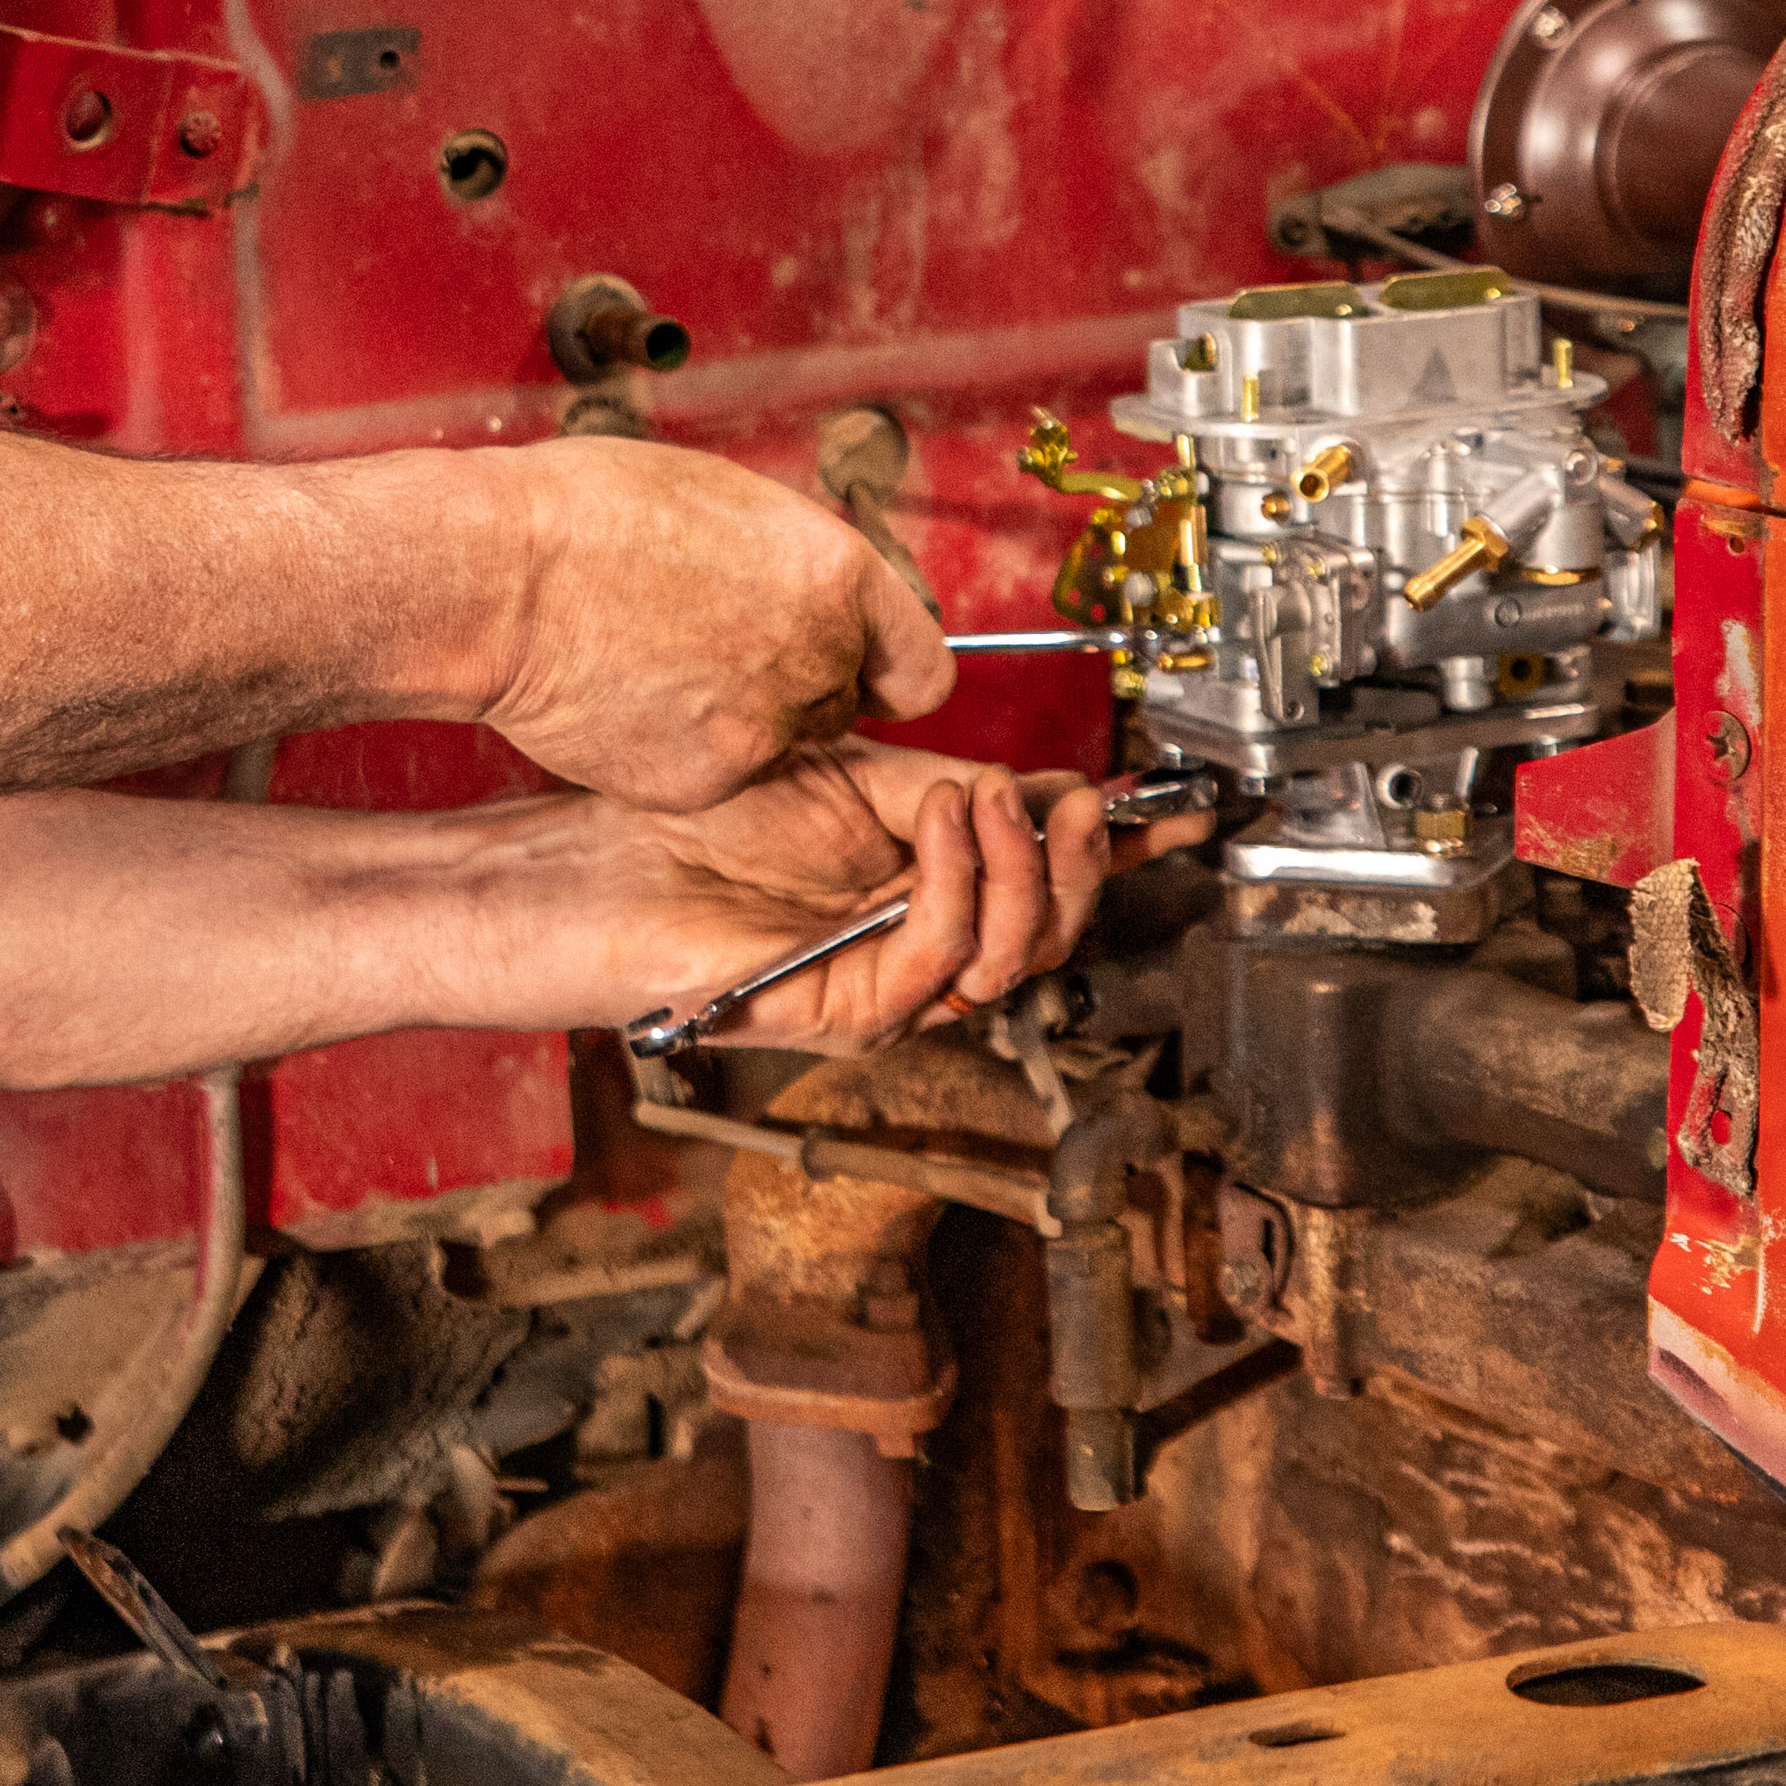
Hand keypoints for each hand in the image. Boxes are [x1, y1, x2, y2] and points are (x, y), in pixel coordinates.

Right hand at [468, 438, 950, 809]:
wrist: (499, 579)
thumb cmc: (591, 515)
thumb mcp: (728, 500)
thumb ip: (795, 560)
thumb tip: (815, 591)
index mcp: (836, 577)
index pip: (923, 664)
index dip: (887, 667)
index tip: (866, 669)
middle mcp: (816, 660)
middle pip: (843, 703)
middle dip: (798, 686)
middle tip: (721, 651)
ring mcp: (761, 731)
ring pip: (775, 744)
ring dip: (738, 719)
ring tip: (659, 667)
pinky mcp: (702, 783)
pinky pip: (713, 777)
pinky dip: (679, 752)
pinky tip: (628, 702)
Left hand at [552, 747, 1209, 1053]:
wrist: (605, 867)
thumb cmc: (703, 824)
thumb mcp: (854, 778)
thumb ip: (951, 785)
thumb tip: (1041, 777)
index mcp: (933, 891)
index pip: (1052, 884)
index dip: (1125, 851)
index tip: (1180, 809)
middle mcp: (920, 950)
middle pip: (1055, 937)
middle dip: (1080, 861)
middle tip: (1068, 797)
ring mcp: (886, 987)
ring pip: (1010, 959)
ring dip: (1012, 866)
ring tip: (972, 795)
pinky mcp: (846, 1009)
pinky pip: (937, 959)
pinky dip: (950, 883)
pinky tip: (929, 822)